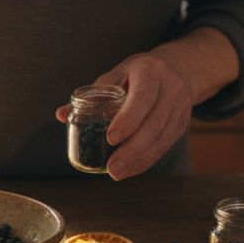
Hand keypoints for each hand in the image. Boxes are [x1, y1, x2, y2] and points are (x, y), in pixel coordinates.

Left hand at [55, 51, 193, 180]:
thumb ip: (92, 95)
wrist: (177, 69)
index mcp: (150, 71)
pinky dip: (147, 160)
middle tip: (112, 168)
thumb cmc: (137, 73)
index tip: (111, 138)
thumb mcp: (116, 75)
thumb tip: (61, 115)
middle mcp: (170, 88)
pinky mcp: (182, 123)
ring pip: (162, 138)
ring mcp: (180, 107)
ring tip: (117, 173)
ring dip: (139, 160)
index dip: (128, 119)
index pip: (142, 97)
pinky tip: (131, 170)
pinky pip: (165, 145)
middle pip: (154, 123)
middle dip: (132, 149)